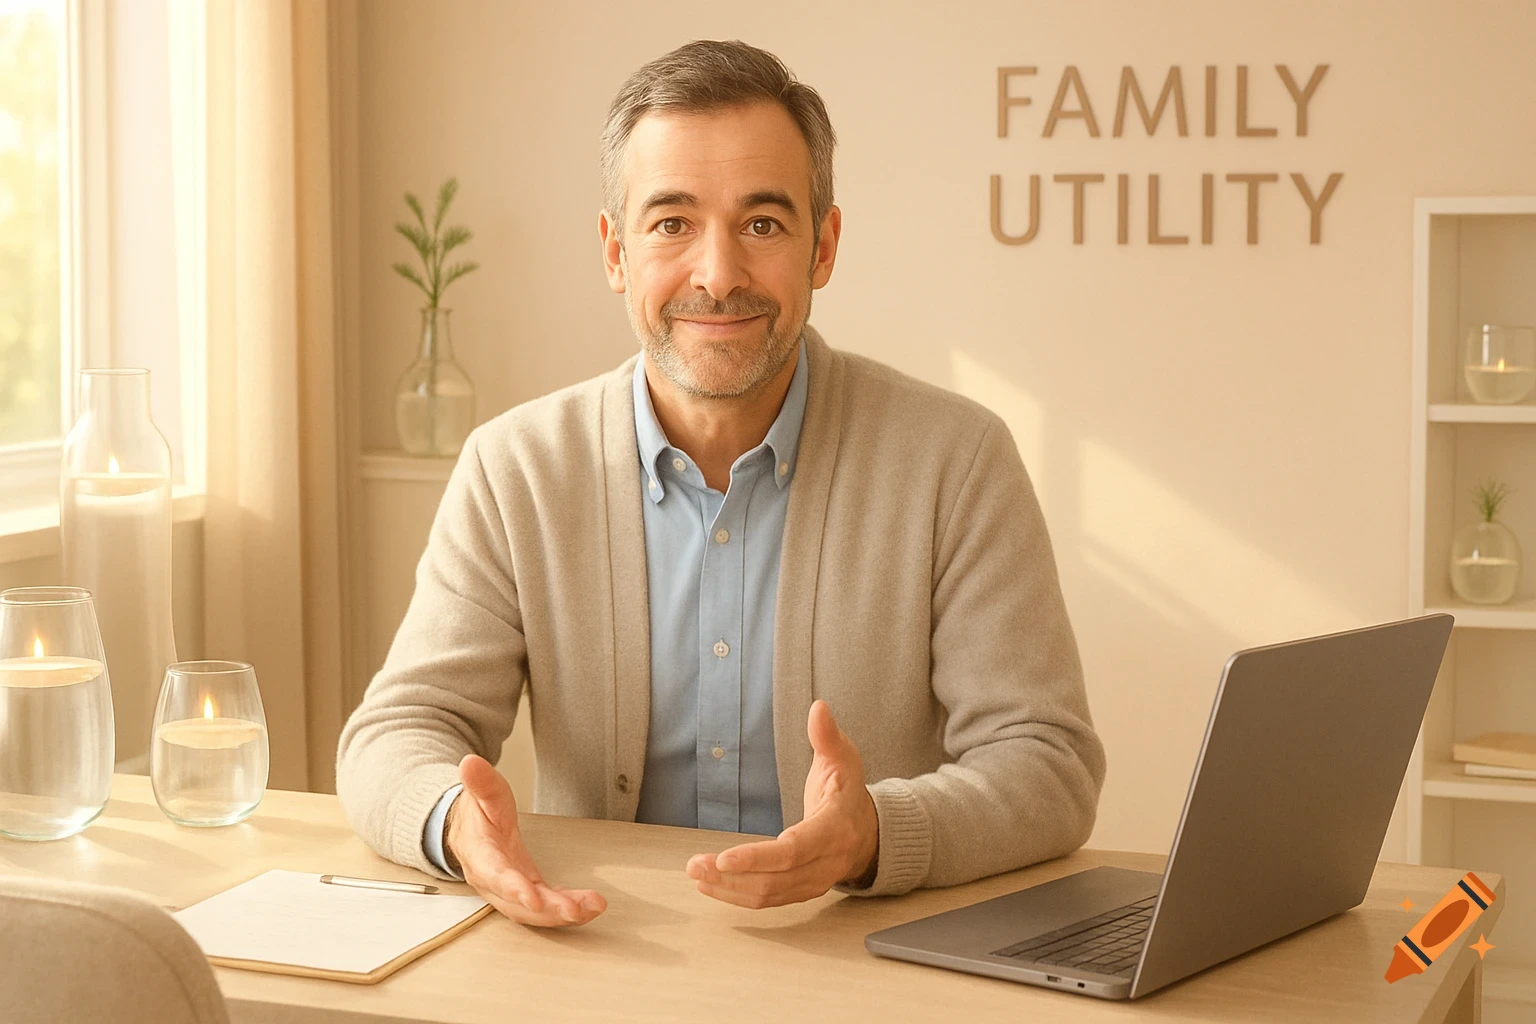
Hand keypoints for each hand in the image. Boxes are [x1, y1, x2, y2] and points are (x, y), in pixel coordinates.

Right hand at [446, 753, 606, 926]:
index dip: (514, 888)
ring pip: (531, 911)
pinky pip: (543, 907)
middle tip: (576, 910)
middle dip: (547, 910)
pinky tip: (587, 908)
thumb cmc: (477, 812)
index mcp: (480, 855)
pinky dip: (564, 909)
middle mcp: (492, 880)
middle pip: (517, 902)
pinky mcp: (523, 890)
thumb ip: (481, 781)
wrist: (467, 828)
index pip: (495, 875)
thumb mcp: (482, 792)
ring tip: (592, 907)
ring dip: (561, 914)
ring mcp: (507, 889)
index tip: (533, 899)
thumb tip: (470, 763)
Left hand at [686, 700, 878, 907]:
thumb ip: (828, 736)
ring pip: (769, 894)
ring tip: (696, 873)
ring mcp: (815, 882)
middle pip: (776, 879)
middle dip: (731, 876)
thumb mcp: (843, 758)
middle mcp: (827, 862)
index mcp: (835, 828)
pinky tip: (712, 885)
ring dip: (729, 888)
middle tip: (694, 865)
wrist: (869, 830)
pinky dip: (738, 896)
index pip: (794, 849)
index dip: (758, 857)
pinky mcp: (802, 891)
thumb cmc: (848, 789)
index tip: (723, 858)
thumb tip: (818, 708)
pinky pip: (769, 900)